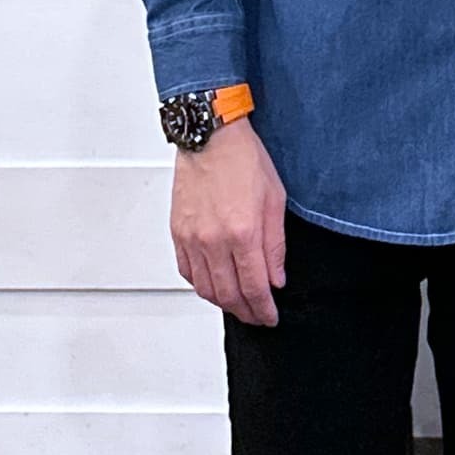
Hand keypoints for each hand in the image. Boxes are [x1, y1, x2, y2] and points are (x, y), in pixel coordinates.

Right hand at [171, 115, 287, 325]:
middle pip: (229, 295)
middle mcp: (214, 240)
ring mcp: (192, 238)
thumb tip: (276, 278)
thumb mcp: (275, 201)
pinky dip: (201, 285)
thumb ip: (276, 246)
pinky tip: (213, 284)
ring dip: (223, 303)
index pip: (254, 288)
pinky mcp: (178, 233)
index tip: (270, 316)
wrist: (210, 137)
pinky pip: (187, 272)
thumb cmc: (244, 160)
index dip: (264, 310)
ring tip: (238, 304)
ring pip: (206, 289)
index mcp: (243, 232)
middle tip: (257, 316)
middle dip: (246, 312)